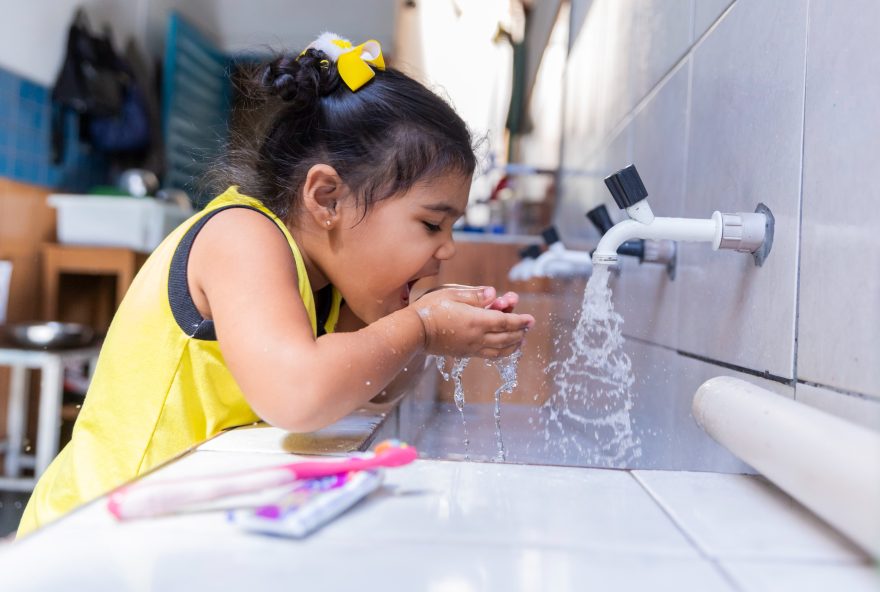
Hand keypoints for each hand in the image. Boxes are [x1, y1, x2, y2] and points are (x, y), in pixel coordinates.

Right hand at [410, 285, 534, 358]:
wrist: (413, 332)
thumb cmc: (430, 309)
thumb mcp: (452, 294)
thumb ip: (475, 295)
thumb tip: (494, 293)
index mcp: (476, 320)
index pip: (505, 322)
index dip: (520, 320)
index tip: (531, 319)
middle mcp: (477, 337)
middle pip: (506, 337)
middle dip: (519, 331)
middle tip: (528, 326)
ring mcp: (471, 347)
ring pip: (499, 350)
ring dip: (513, 345)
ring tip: (520, 340)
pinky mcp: (464, 353)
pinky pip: (488, 355)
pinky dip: (500, 352)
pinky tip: (503, 348)